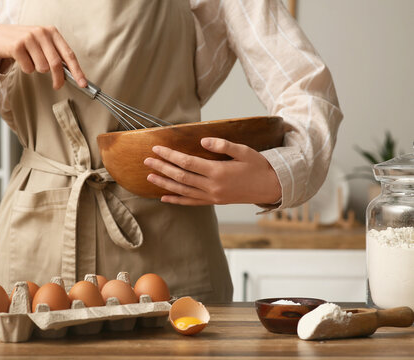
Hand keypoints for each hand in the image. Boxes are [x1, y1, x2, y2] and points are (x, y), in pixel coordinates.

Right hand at [0, 24, 86, 88]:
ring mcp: (29, 38)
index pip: (69, 54)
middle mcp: (42, 33)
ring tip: (31, 61)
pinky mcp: (17, 46)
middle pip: (56, 64)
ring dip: (37, 69)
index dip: (77, 71)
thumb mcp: (43, 43)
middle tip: (57, 86)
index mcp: (52, 32)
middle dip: (58, 78)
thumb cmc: (26, 43)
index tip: (83, 84)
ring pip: (42, 68)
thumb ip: (56, 55)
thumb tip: (72, 74)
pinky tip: (21, 59)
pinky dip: (26, 69)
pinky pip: (28, 68)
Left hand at [143, 138, 281, 205]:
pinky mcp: (214, 201)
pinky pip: (190, 202)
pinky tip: (164, 197)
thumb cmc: (257, 166)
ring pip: (182, 190)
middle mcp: (212, 186)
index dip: (170, 155)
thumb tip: (203, 141)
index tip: (156, 148)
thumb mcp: (243, 151)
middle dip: (162, 167)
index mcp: (217, 171)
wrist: (270, 187)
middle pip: (180, 176)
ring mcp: (212, 196)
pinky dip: (176, 200)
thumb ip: (222, 145)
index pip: (187, 162)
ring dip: (164, 183)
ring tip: (149, 176)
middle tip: (147, 160)